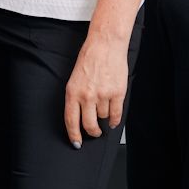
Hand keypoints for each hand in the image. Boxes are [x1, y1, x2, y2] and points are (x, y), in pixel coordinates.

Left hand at [64, 32, 128, 147]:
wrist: (105, 45)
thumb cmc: (90, 59)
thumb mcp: (75, 79)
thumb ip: (77, 98)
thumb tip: (80, 118)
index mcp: (73, 92)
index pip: (71, 120)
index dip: (74, 135)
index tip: (76, 143)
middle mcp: (87, 96)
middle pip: (89, 125)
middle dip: (92, 132)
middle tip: (95, 132)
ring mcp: (103, 95)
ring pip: (103, 117)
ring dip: (104, 116)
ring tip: (104, 104)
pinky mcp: (117, 93)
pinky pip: (116, 114)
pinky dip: (115, 119)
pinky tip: (113, 119)